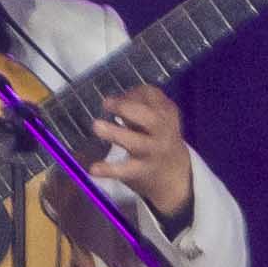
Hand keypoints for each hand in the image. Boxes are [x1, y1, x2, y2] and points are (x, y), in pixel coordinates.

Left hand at [88, 86, 194, 226]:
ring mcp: (152, 152)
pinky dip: (108, 170)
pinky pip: (124, 170)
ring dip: (116, 133)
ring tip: (97, 126)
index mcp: (167, 113)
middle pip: (150, 117)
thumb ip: (137, 105)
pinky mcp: (141, 171)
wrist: (173, 173)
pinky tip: (93, 169)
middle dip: (126, 107)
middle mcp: (163, 132)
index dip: (132, 93)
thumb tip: (112, 101)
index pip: (152, 95)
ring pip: (137, 143)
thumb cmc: (157, 137)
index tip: (121, 97)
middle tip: (106, 103)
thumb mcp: (156, 117)